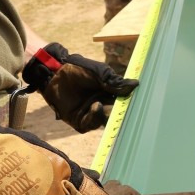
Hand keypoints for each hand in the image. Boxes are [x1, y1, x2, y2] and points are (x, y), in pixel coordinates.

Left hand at [22, 43, 137, 132]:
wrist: (56, 72)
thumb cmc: (78, 69)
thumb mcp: (100, 73)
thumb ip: (115, 83)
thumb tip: (136, 85)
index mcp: (108, 94)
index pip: (122, 103)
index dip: (129, 105)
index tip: (139, 106)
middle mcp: (101, 105)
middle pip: (114, 116)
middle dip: (120, 116)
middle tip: (126, 113)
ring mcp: (90, 114)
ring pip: (104, 122)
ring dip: (106, 115)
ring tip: (101, 103)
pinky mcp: (78, 121)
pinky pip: (90, 125)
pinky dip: (94, 118)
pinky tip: (95, 107)